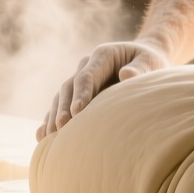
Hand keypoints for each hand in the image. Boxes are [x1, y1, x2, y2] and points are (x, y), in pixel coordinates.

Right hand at [37, 41, 169, 139]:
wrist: (145, 62)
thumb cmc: (151, 62)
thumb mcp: (151, 62)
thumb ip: (141, 67)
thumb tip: (126, 76)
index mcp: (102, 56)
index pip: (87, 75)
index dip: (81, 93)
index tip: (77, 111)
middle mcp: (87, 66)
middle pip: (69, 87)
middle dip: (63, 107)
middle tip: (60, 127)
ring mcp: (80, 80)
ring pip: (61, 97)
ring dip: (54, 116)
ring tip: (48, 136)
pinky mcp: (77, 94)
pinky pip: (60, 106)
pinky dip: (51, 119)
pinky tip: (42, 136)